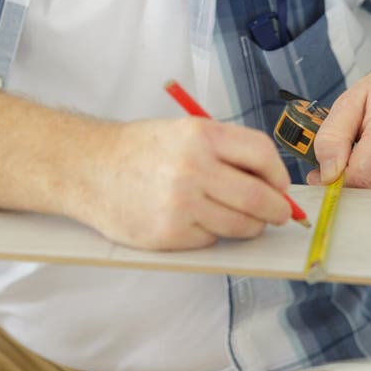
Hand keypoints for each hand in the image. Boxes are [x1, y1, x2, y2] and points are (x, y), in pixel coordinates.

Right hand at [76, 117, 291, 249]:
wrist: (90, 169)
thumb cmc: (140, 149)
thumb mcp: (184, 131)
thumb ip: (225, 151)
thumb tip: (270, 182)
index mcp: (201, 134)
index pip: (262, 154)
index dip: (278, 174)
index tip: (280, 186)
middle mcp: (194, 167)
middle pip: (259, 197)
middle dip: (276, 210)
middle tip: (277, 213)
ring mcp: (182, 203)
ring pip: (240, 224)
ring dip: (249, 226)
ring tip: (238, 218)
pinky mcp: (170, 233)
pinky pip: (212, 239)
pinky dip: (212, 233)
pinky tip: (195, 220)